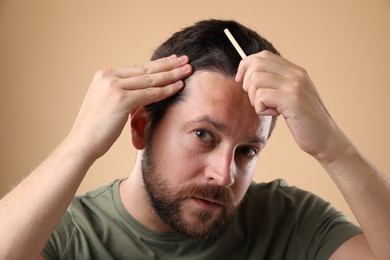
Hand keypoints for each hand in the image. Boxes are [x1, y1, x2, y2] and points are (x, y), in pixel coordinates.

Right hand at [67, 55, 191, 159]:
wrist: (81, 144)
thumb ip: (124, 94)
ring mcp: (113, 87)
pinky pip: (150, 94)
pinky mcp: (120, 99)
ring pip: (150, 79)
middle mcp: (108, 76)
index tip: (172, 60)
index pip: (138, 68)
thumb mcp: (109, 104)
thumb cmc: (96, 129)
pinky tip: (179, 86)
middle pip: (146, 69)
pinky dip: (166, 90)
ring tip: (188, 69)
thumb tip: (144, 91)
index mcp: (104, 75)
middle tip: (185, 59)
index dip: (157, 64)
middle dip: (168, 64)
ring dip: (172, 74)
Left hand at [236, 51, 347, 163]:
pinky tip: (274, 114)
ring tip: (268, 108)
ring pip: (256, 79)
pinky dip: (261, 108)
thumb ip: (277, 83)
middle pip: (256, 64)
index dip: (246, 66)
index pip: (263, 56)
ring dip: (254, 98)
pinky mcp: (292, 100)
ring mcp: (295, 85)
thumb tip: (249, 75)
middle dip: (247, 83)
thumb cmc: (305, 121)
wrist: (326, 139)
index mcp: (295, 71)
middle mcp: (296, 74)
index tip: (241, 81)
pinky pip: (261, 96)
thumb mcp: (292, 96)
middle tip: (257, 100)